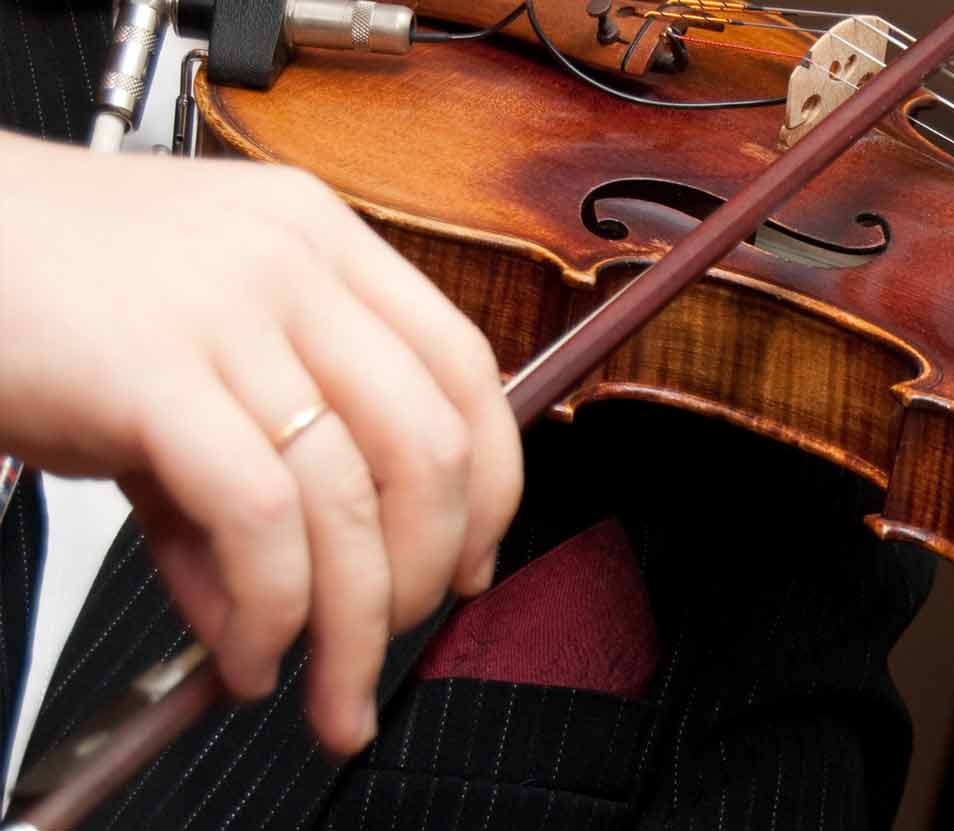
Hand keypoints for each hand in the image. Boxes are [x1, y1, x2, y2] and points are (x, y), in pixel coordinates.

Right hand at [0, 132, 522, 755]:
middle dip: (429, 572)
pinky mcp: (150, 371)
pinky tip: (247, 651)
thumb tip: (286, 613)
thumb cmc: (44, 291)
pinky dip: (271, 608)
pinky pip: (259, 516)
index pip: (465, 367)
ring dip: (355, 622)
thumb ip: (244, 474)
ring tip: (325, 683)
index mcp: (322, 242)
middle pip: (431, 442)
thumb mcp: (183, 363)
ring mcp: (227, 312)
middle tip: (394, 640)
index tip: (473, 561)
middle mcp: (294, 265)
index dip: (491, 483)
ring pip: (351, 495)